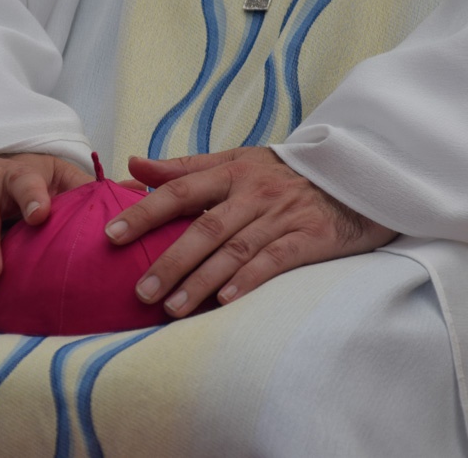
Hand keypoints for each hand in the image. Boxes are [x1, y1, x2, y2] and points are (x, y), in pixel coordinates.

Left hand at [105, 147, 396, 316]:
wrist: (355, 176)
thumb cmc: (283, 173)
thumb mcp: (236, 161)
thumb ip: (184, 167)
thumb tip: (132, 165)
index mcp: (232, 171)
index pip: (179, 190)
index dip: (145, 212)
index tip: (112, 235)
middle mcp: (253, 192)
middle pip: (204, 227)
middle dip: (170, 261)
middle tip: (139, 292)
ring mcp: (282, 215)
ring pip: (234, 250)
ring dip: (201, 280)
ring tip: (171, 307)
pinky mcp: (309, 237)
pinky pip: (274, 260)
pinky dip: (248, 280)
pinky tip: (224, 300)